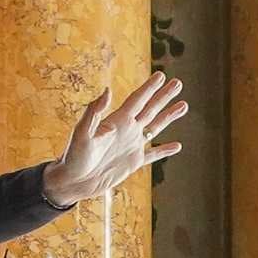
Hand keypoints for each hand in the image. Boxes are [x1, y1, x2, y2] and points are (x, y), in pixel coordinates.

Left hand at [42, 73, 186, 205]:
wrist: (74, 181)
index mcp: (117, 121)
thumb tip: (107, 90)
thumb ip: (94, 112)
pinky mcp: (133, 162)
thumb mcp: (82, 132)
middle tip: (178, 83)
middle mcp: (127, 130)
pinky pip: (153, 154)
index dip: (149, 88)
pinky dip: (165, 150)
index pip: (137, 100)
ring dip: (169, 116)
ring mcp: (132, 145)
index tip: (161, 75)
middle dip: (164, 96)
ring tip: (184, 105)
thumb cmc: (74, 156)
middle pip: (150, 109)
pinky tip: (177, 145)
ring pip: (155, 127)